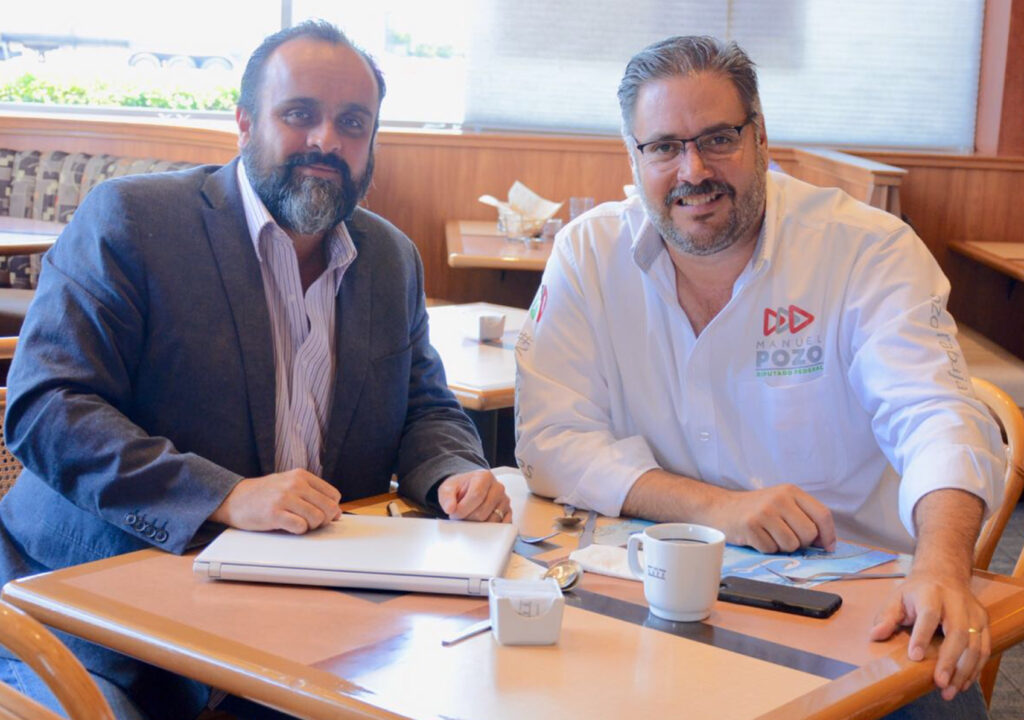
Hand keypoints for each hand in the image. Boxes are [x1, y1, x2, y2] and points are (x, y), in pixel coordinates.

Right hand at [210, 469, 341, 533]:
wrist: (234, 498)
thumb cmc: (265, 494)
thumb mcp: (290, 484)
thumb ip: (313, 494)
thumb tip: (337, 513)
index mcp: (301, 475)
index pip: (333, 495)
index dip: (331, 508)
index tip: (320, 513)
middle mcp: (295, 484)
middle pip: (329, 508)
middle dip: (324, 520)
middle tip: (310, 522)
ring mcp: (284, 498)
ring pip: (317, 518)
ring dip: (310, 526)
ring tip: (297, 523)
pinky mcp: (274, 513)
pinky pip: (300, 527)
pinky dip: (298, 530)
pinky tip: (288, 526)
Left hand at [437, 470, 511, 521]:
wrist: (468, 488)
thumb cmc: (459, 488)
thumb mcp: (448, 488)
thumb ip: (447, 497)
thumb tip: (450, 508)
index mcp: (485, 477)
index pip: (476, 496)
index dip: (463, 509)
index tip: (453, 513)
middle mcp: (498, 488)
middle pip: (482, 512)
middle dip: (467, 518)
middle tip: (460, 515)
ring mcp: (505, 501)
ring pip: (491, 522)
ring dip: (477, 525)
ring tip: (470, 516)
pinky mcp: (508, 513)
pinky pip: (501, 526)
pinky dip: (488, 529)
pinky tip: (479, 522)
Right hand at [714, 484, 835, 552]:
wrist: (721, 508)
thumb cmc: (757, 509)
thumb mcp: (782, 503)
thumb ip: (805, 517)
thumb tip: (826, 543)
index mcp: (791, 491)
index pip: (822, 514)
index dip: (829, 534)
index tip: (827, 546)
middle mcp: (779, 498)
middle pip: (809, 534)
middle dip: (801, 542)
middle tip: (787, 536)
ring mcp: (763, 512)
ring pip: (791, 545)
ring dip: (782, 547)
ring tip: (770, 535)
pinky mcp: (750, 526)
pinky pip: (771, 549)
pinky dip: (766, 548)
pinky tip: (757, 537)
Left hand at [870, 570, 989, 699]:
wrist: (944, 573)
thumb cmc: (917, 591)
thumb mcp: (897, 597)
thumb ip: (886, 617)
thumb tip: (875, 635)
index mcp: (931, 593)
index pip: (929, 615)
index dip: (922, 636)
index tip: (915, 657)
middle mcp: (956, 602)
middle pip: (957, 632)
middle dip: (949, 660)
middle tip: (939, 682)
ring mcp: (973, 613)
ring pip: (975, 644)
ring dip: (964, 671)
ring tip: (950, 690)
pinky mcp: (984, 623)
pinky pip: (984, 649)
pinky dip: (975, 668)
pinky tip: (963, 682)